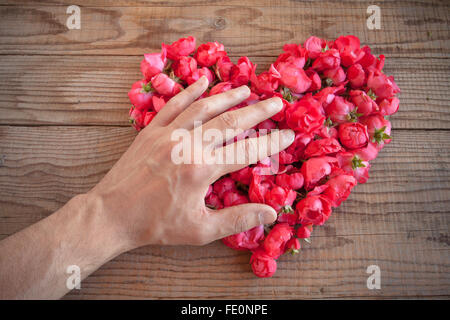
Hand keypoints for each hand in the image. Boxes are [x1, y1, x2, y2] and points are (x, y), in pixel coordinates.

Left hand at [87, 76, 294, 249]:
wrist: (112, 214)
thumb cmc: (156, 225)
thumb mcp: (200, 230)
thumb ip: (237, 219)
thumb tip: (271, 213)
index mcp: (202, 170)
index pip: (246, 150)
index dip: (271, 142)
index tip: (289, 134)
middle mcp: (187, 146)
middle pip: (229, 122)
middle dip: (256, 111)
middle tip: (275, 102)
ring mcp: (168, 135)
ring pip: (203, 108)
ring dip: (227, 97)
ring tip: (246, 89)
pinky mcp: (151, 131)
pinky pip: (174, 106)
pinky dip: (189, 92)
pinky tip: (202, 82)